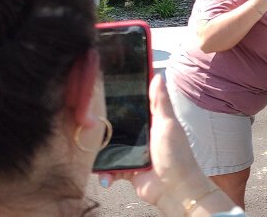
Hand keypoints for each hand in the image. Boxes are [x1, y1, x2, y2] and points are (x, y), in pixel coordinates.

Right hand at [101, 75, 211, 213]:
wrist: (175, 190)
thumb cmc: (176, 156)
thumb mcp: (168, 124)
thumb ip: (161, 102)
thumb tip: (157, 75)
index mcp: (152, 121)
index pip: (136, 103)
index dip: (124, 95)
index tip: (108, 86)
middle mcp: (141, 135)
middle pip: (118, 124)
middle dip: (105, 126)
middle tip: (90, 122)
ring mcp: (133, 152)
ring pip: (110, 146)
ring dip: (102, 151)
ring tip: (93, 152)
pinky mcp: (127, 169)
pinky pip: (110, 168)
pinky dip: (106, 173)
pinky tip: (106, 176)